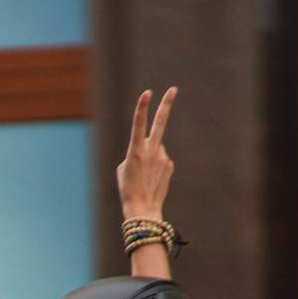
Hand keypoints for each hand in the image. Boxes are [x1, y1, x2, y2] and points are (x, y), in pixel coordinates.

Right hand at [116, 87, 176, 218]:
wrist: (142, 208)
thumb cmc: (127, 188)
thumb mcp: (124, 167)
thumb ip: (137, 151)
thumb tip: (153, 146)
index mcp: (136, 150)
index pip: (139, 123)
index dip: (142, 107)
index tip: (148, 92)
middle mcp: (152, 151)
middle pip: (160, 123)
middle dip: (166, 104)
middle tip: (173, 89)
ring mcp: (163, 157)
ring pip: (155, 147)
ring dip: (149, 155)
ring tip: (142, 175)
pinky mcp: (169, 165)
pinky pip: (160, 159)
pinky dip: (154, 166)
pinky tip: (150, 179)